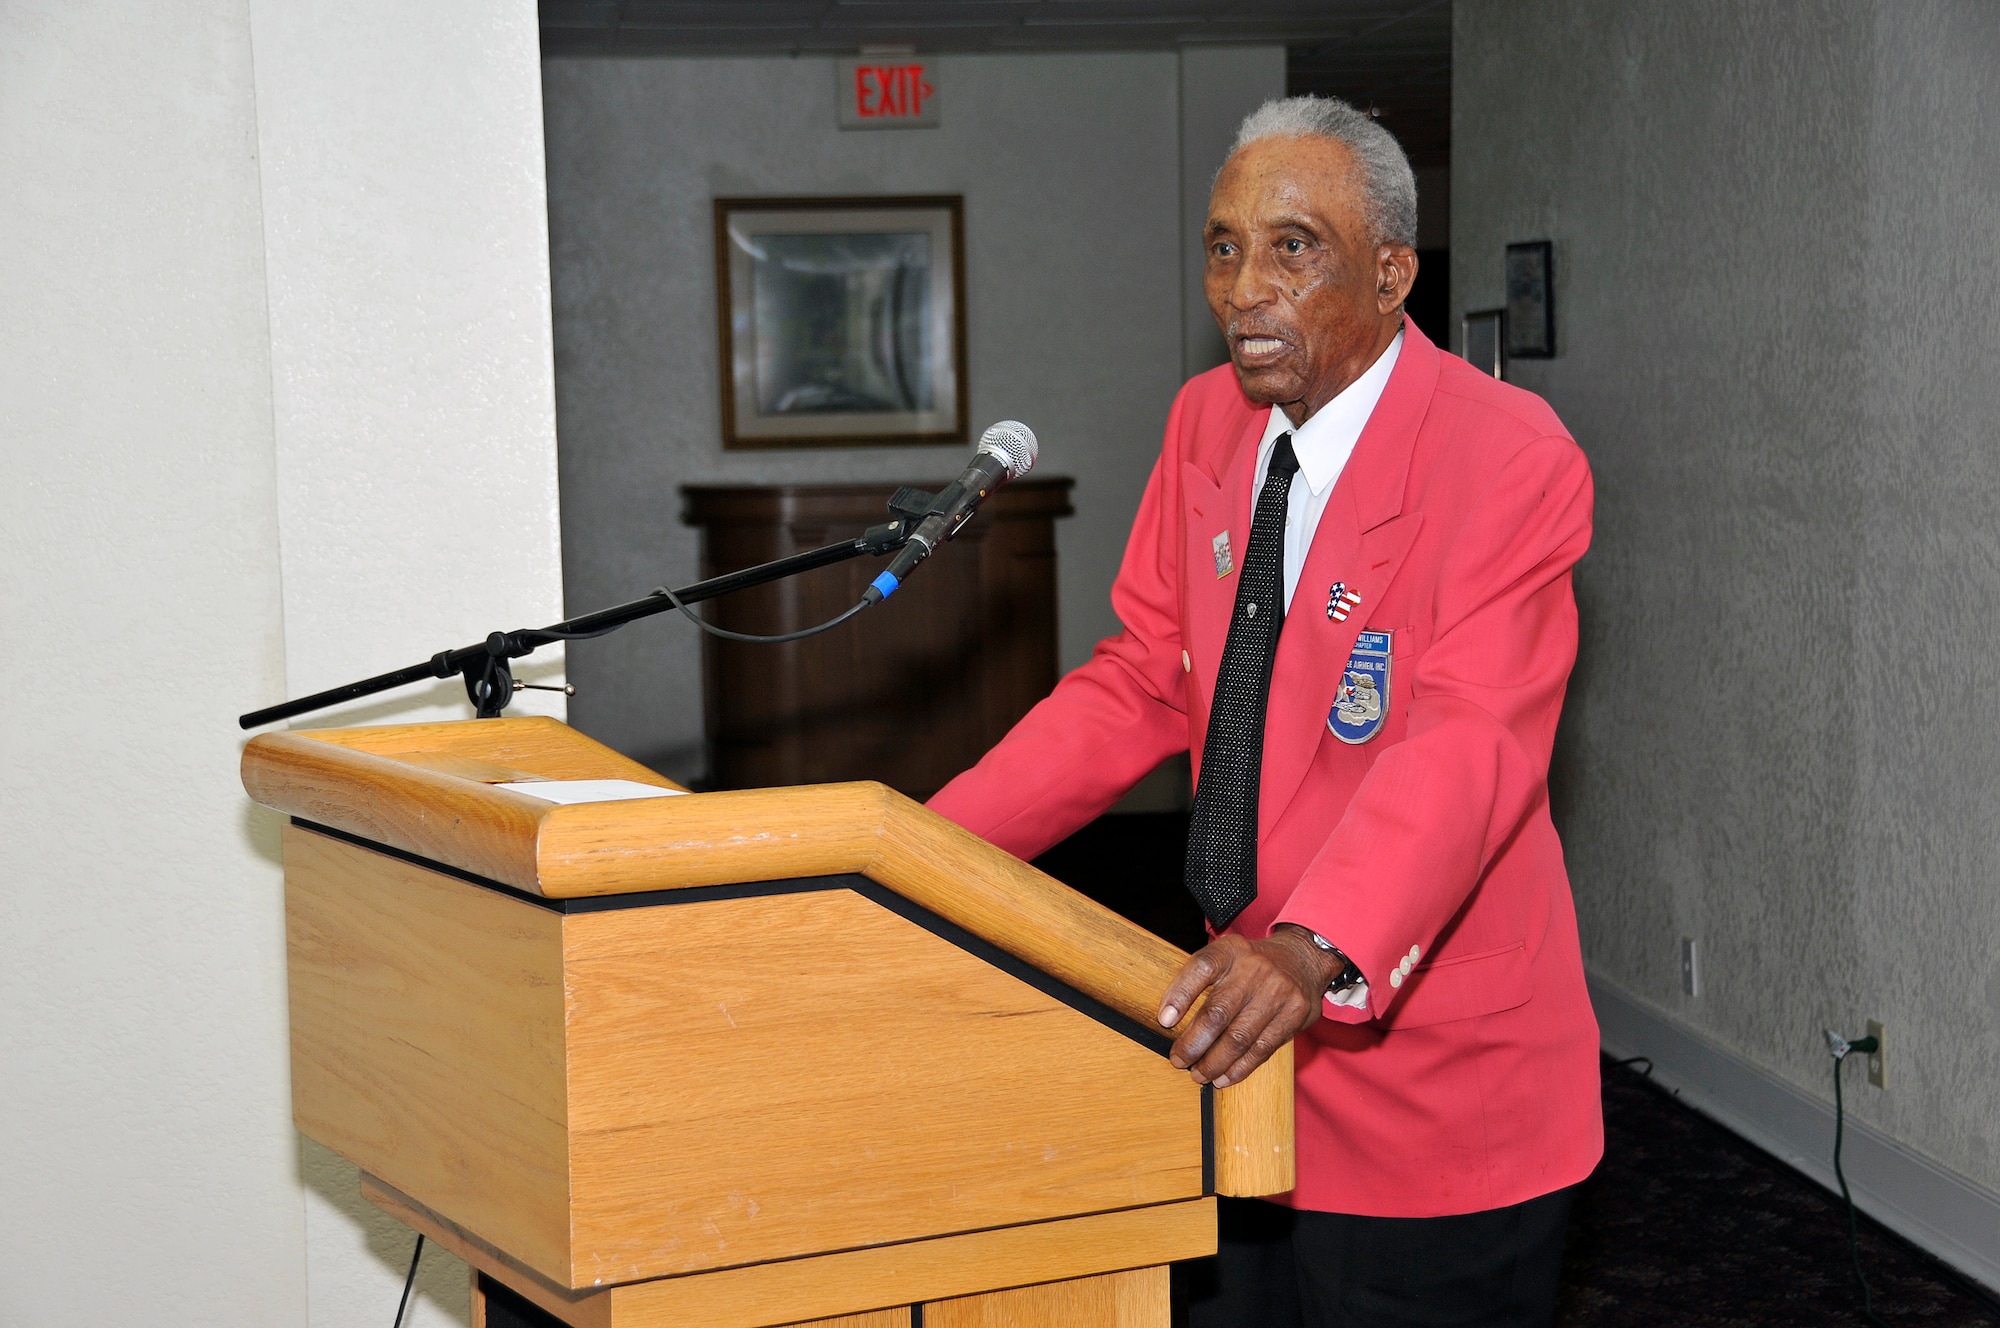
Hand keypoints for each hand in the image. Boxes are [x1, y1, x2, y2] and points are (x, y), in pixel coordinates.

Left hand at [1156, 925, 1340, 1087]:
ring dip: (1214, 1063)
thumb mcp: (1225, 956)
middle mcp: (1255, 968)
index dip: (1179, 995)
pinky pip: (1262, 1048)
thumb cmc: (1251, 965)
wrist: (1303, 958)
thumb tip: (1167, 1019)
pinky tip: (1224, 1077)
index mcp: (1231, 950)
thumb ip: (1198, 980)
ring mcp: (1278, 990)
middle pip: (1218, 1012)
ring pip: (1239, 1037)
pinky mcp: (1295, 1013)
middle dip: (1193, 1044)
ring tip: (1199, 1075)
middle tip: (1179, 1060)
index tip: (1164, 1022)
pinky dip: (1240, 1068)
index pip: (1201, 967)